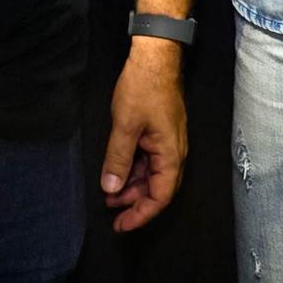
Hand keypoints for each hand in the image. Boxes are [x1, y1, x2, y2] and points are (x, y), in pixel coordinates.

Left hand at [99, 40, 188, 233]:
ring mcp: (167, 141)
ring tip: (109, 193)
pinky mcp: (160, 132)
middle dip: (134, 203)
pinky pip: (149, 159)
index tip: (121, 226)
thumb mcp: (125, 126)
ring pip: (151, 174)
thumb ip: (118, 159)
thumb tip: (111, 189)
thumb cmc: (143, 87)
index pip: (160, 196)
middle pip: (157, 188)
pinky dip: (133, 168)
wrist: (155, 56)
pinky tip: (117, 171)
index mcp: (171, 154)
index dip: (141, 215)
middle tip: (110, 212)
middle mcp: (174, 151)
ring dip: (131, 185)